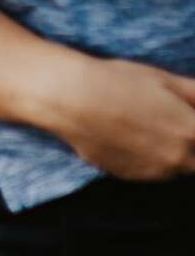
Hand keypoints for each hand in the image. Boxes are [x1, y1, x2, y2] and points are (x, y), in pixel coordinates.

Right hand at [48, 54, 194, 180]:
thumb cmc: (118, 82)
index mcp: (191, 133)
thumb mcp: (163, 79)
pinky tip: (132, 133)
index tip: (186, 117)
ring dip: (174, 151)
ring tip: (148, 123)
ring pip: (177, 167)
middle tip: (171, 119)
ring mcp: (154, 172)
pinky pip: (153, 170)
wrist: (73, 100)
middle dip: (191, 143)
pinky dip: (151, 156)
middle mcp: (177, 160)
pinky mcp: (131, 177)